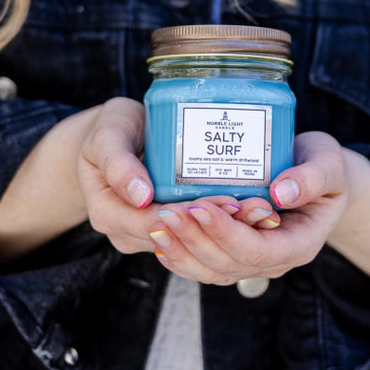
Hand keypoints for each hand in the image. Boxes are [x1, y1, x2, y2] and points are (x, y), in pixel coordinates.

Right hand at [76, 98, 281, 253]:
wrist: (111, 136)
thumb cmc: (109, 129)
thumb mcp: (107, 136)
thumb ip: (118, 162)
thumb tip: (141, 196)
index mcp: (109, 214)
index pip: (154, 224)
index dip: (192, 217)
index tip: (226, 202)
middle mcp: (128, 232)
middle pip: (178, 237)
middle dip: (219, 225)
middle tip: (257, 207)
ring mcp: (149, 234)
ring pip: (192, 239)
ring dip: (228, 227)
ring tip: (262, 210)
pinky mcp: (168, 227)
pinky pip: (196, 232)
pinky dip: (223, 223)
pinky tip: (251, 211)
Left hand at [146, 131, 348, 284]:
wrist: (320, 177)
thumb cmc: (324, 166)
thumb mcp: (329, 163)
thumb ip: (312, 177)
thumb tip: (281, 192)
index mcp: (300, 243)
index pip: (257, 251)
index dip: (225, 233)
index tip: (199, 206)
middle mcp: (276, 260)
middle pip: (229, 265)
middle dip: (194, 240)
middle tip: (166, 213)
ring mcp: (254, 260)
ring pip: (212, 271)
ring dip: (182, 251)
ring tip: (157, 226)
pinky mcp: (236, 253)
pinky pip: (205, 265)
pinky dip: (181, 256)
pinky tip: (160, 239)